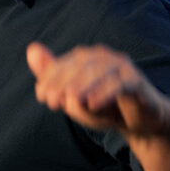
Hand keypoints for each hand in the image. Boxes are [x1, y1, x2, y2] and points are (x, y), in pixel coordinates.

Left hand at [26, 42, 169, 138]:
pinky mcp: (136, 81)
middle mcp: (103, 57)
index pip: (63, 64)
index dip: (49, 78)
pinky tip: (92, 105)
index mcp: (85, 58)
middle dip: (62, 84)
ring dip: (82, 86)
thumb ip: (54, 77)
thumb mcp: (73, 97)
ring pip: (98, 72)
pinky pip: (119, 84)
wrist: (138, 122)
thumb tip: (31, 48)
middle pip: (79, 65)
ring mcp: (121, 67)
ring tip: (71, 101)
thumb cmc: (102, 107)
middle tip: (52, 103)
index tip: (41, 97)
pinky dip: (104, 94)